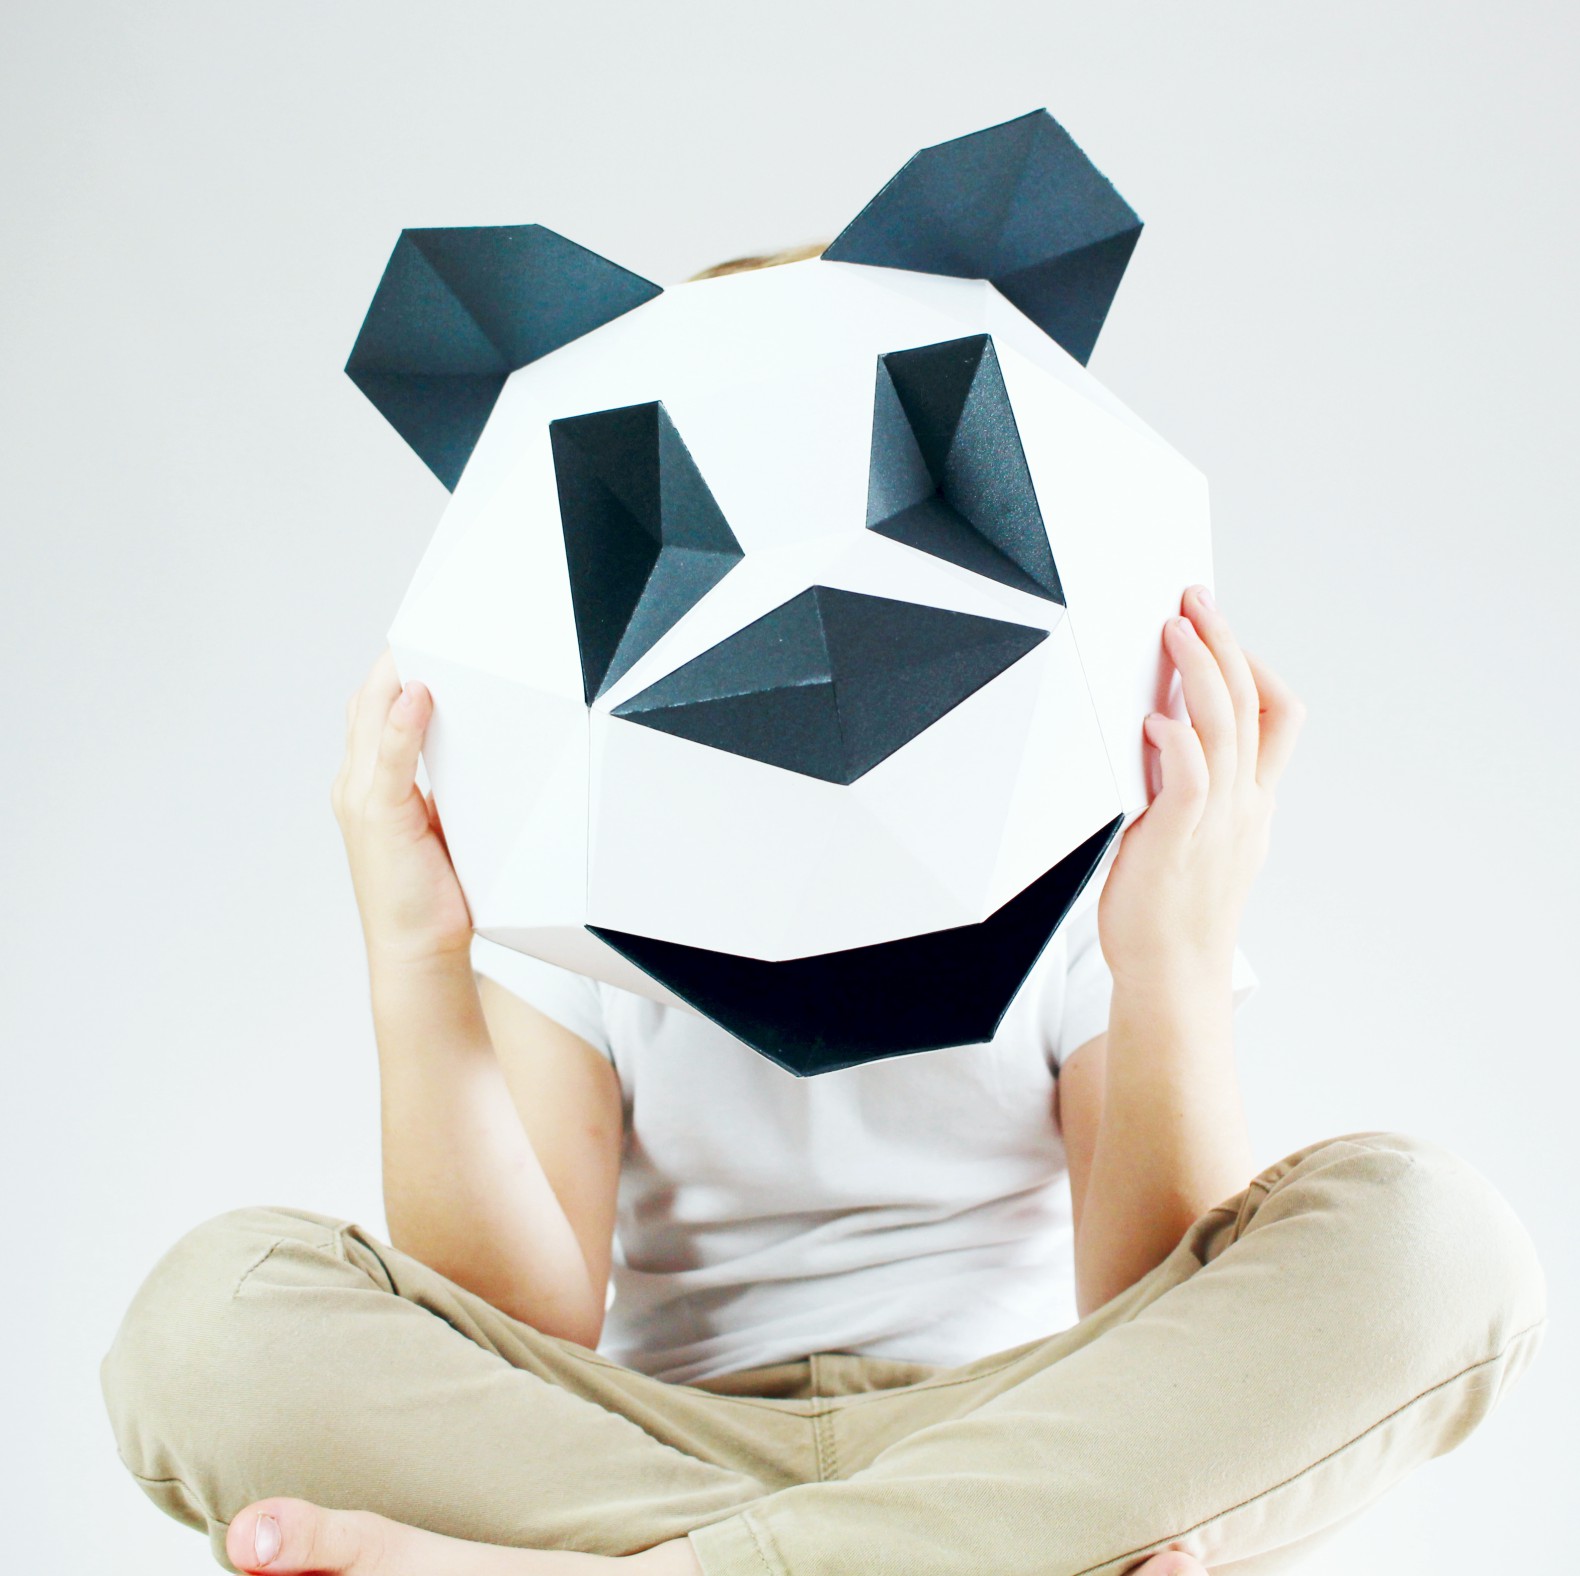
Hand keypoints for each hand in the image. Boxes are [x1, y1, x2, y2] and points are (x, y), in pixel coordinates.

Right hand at [331, 649, 472, 967]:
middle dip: (397, 658)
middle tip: (436, 618)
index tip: (433, 634)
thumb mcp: (442, 822)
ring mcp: (363, 796)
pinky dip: (401, 724)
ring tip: (426, 637)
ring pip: (372, 717)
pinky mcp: (379, 815)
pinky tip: (419, 695)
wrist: (419, 950)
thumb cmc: (434, 892)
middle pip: (369, 700)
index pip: (376, 706)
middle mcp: (358, 780)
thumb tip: (470, 744)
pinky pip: (389, 758)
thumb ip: (443, 781)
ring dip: (395, 676)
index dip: (399, 669)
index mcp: (371, 780)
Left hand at [1097, 584, 1304, 998]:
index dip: (1253, 664)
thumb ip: (1191, 783)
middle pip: (1251, 705)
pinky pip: (1189, 783)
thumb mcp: (1197, 834)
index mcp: (1252, 801)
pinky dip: (1178, 745)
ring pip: (1224, 730)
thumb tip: (1163, 727)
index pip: (1279, 716)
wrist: (1172, 978)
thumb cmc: (1172, 907)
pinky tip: (1155, 720)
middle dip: (1224, 643)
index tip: (1217, 627)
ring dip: (1200, 673)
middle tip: (1196, 597)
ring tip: (1177, 628)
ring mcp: (1215, 824)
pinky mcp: (1176, 844)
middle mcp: (1242, 805)